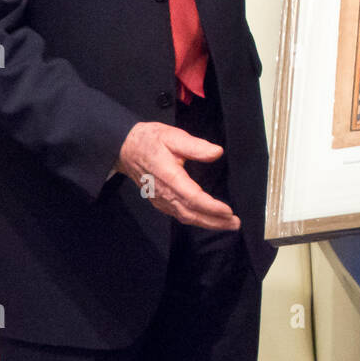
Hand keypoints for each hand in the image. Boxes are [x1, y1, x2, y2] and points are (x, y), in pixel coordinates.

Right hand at [116, 121, 239, 229]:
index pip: (193, 198)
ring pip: (185, 217)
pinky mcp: (159, 201)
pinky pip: (178, 215)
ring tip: (227, 224)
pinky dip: (195, 220)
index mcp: (169, 176)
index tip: (228, 211)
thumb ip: (196, 146)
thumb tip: (217, 152)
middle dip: (214, 221)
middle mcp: (164, 192)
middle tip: (235, 223)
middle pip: (191, 213)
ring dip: (207, 223)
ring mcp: (160, 199)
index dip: (211, 207)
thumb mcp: (173, 136)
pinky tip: (207, 220)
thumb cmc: (150, 141)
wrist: (125, 148)